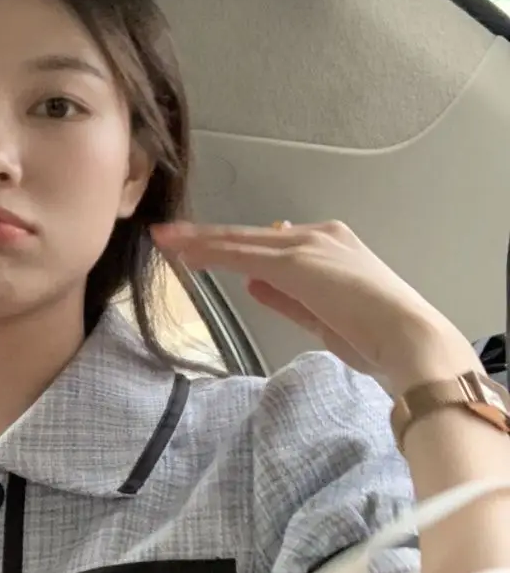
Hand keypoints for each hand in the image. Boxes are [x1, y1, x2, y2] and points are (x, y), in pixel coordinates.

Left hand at [152, 219, 473, 390]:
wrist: (407, 338)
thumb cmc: (376, 337)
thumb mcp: (323, 315)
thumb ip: (287, 297)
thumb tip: (254, 282)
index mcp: (330, 246)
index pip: (267, 243)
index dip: (230, 245)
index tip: (200, 247)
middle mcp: (318, 236)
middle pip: (248, 236)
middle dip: (205, 236)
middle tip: (168, 234)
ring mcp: (307, 246)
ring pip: (240, 241)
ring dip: (199, 241)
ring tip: (165, 239)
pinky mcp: (296, 262)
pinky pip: (243, 255)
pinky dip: (211, 253)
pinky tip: (185, 254)